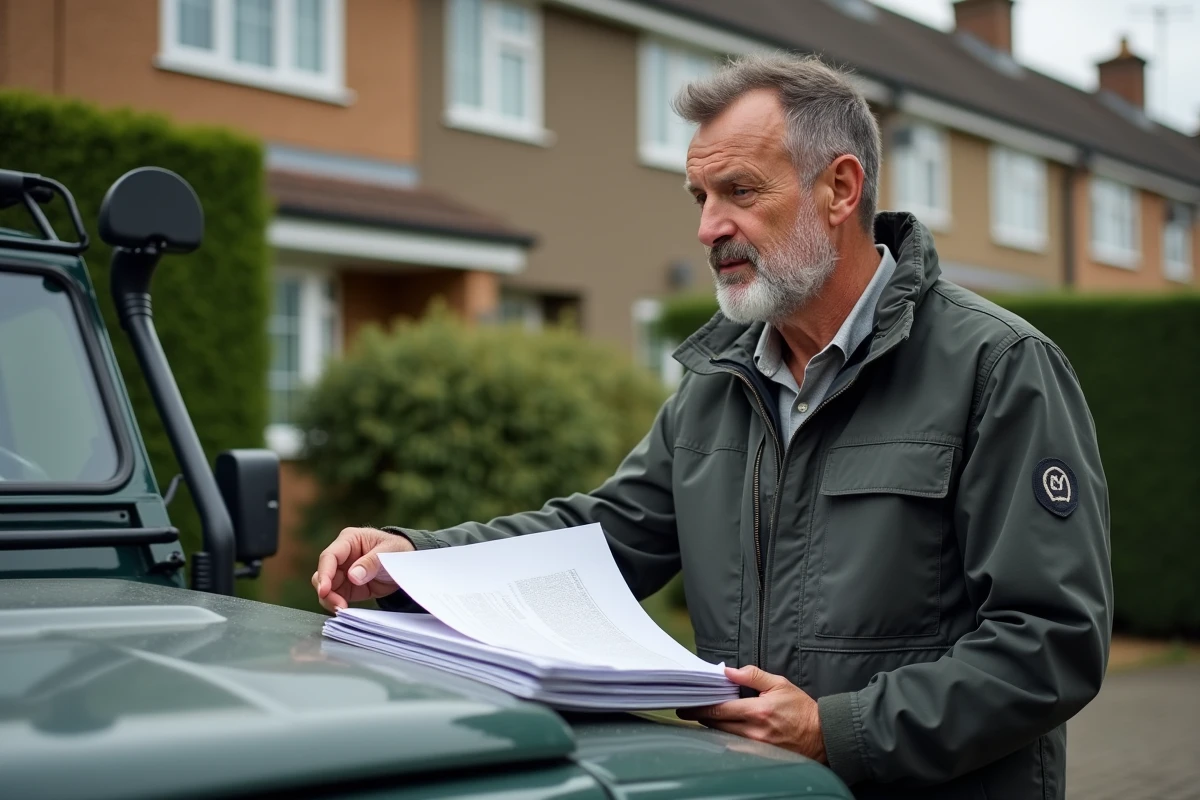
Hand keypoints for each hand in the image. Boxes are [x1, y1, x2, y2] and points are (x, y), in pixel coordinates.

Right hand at [312, 526, 413, 612]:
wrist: (406, 564)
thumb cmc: (397, 550)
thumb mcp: (389, 553)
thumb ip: (371, 563)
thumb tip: (352, 576)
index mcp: (349, 540)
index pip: (329, 556)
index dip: (324, 573)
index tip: (325, 590)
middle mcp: (341, 556)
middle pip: (322, 574)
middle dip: (326, 591)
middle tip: (338, 605)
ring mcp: (342, 572)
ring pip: (325, 588)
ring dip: (330, 600)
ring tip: (343, 610)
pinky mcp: (347, 587)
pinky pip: (335, 597)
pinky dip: (337, 604)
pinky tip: (345, 611)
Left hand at [677, 665, 826, 762]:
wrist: (822, 735)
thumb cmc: (801, 709)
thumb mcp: (779, 684)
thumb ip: (752, 676)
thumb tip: (728, 672)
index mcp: (757, 711)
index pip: (719, 710)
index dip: (699, 708)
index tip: (685, 706)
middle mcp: (754, 731)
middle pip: (716, 726)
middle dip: (701, 717)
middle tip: (688, 710)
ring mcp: (757, 747)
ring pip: (723, 738)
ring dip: (712, 728)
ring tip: (704, 718)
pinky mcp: (760, 756)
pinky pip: (735, 747)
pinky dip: (726, 738)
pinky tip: (722, 731)